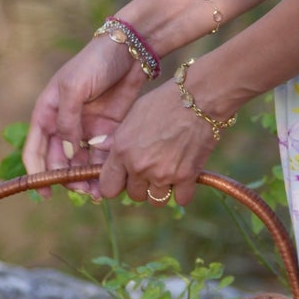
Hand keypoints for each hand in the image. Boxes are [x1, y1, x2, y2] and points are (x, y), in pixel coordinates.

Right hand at [23, 36, 147, 194]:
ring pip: (82, 162)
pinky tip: (112, 178)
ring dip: (87, 178)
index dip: (37, 174)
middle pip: (60, 161)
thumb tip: (69, 151)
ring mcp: (86, 128)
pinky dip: (104, 168)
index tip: (45, 192)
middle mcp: (64, 124)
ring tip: (99, 191)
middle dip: (67, 179)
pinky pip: (102, 154)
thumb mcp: (74, 88)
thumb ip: (67, 121)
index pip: (35, 150)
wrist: (129, 49)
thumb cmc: (94, 62)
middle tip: (83, 191)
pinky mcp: (107, 129)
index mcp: (47, 113)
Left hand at [97, 81, 213, 206]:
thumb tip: (100, 147)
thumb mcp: (133, 114)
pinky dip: (183, 191)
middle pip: (134, 195)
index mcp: (122, 150)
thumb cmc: (163, 101)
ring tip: (168, 172)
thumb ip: (116, 137)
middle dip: (141, 185)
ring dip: (161, 190)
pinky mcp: (186, 177)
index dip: (116, 184)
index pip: (108, 187)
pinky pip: (181, 199)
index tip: (124, 178)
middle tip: (151, 169)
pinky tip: (184, 177)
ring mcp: (163, 174)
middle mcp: (139, 166)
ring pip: (156, 200)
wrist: (198, 98)